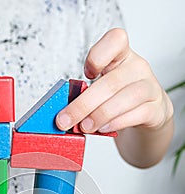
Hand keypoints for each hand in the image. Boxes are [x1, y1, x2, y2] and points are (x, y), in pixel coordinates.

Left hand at [56, 28, 172, 133]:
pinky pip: (137, 114)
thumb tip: (62, 113)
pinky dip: (117, 123)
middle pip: (111, 82)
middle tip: (66, 120)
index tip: (85, 75)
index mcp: (121, 56)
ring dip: (100, 115)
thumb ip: (85, 94)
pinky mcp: (156, 109)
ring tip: (85, 127)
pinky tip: (104, 129)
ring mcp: (150, 87)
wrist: (147, 114)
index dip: (98, 55)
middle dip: (83, 104)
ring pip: (126, 98)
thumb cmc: (118, 98)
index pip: (116, 40)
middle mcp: (138, 67)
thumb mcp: (102, 89)